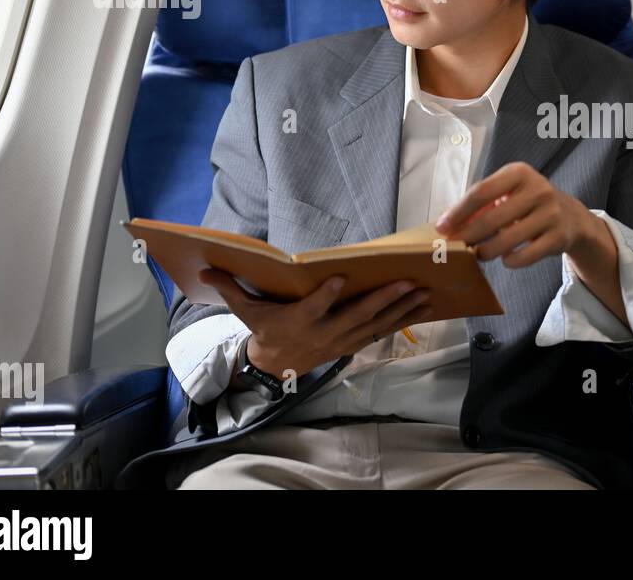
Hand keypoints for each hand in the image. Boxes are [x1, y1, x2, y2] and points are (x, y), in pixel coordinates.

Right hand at [196, 270, 432, 379]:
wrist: (279, 364)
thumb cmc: (265, 328)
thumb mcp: (246, 311)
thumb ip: (231, 288)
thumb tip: (206, 268)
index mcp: (298, 321)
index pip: (312, 309)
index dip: (324, 296)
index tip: (339, 279)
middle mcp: (325, 333)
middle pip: (356, 316)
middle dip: (383, 300)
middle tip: (407, 282)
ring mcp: (343, 340)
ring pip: (376, 325)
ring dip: (402, 309)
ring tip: (425, 292)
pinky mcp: (355, 342)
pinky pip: (383, 331)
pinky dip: (405, 319)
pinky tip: (424, 305)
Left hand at [434, 161, 604, 268]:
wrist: (572, 217)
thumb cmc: (528, 203)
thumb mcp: (509, 193)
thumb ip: (480, 204)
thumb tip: (446, 224)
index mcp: (520, 173)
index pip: (481, 191)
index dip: (458, 212)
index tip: (442, 228)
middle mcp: (538, 189)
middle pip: (492, 219)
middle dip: (468, 236)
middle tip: (455, 247)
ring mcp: (551, 214)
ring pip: (507, 241)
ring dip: (486, 252)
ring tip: (479, 254)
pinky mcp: (559, 237)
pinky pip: (525, 256)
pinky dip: (510, 261)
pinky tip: (506, 258)